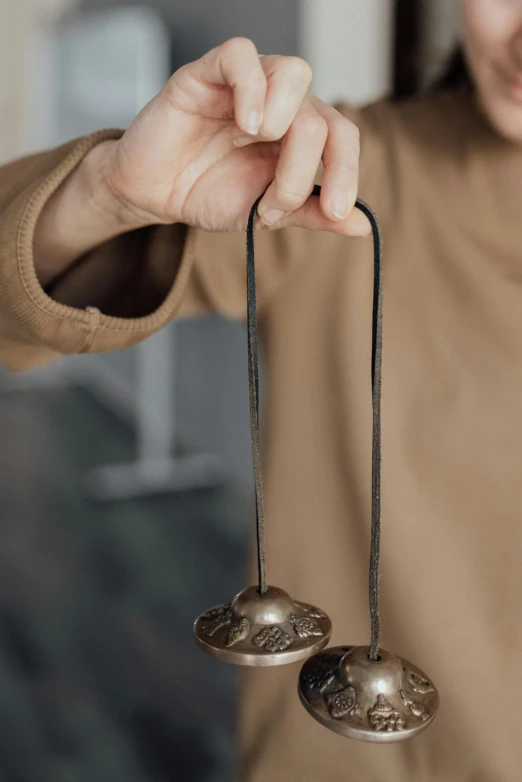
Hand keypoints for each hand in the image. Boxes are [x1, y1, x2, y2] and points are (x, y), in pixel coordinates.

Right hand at [103, 37, 369, 235]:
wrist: (155, 194)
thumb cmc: (208, 194)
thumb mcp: (266, 214)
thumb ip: (312, 213)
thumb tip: (362, 225)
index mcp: (300, 134)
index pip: (343, 136)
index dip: (346, 172)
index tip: (335, 210)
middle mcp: (282, 104)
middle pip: (321, 117)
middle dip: (301, 170)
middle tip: (270, 204)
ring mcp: (247, 85)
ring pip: (295, 73)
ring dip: (282, 121)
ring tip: (251, 147)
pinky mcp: (209, 72)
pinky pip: (242, 56)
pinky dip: (251, 89)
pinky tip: (243, 124)